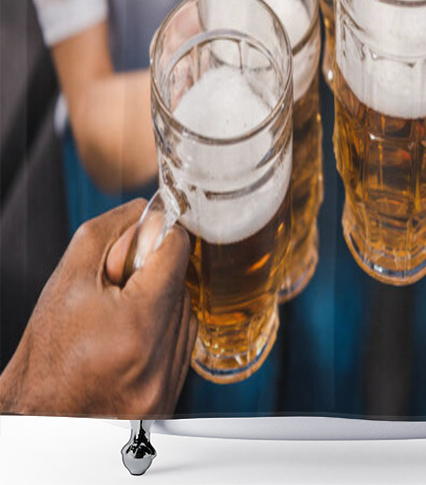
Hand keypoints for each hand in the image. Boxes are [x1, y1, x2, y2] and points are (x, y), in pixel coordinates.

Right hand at [0, 200, 194, 417]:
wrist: (38, 418)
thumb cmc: (46, 355)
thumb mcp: (66, 282)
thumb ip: (107, 234)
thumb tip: (147, 210)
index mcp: (136, 325)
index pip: (176, 250)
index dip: (158, 237)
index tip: (141, 239)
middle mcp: (159, 358)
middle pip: (181, 281)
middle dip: (153, 275)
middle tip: (117, 289)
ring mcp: (168, 382)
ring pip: (185, 311)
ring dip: (159, 304)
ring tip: (119, 321)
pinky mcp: (171, 397)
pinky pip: (183, 344)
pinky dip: (162, 333)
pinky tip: (130, 341)